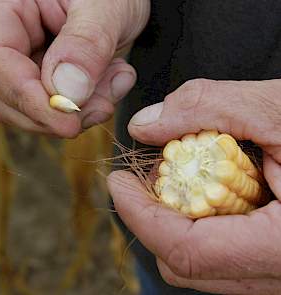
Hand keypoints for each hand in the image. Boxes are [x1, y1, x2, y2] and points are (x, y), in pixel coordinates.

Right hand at [0, 0, 149, 136]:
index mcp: (3, 7)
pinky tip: (111, 85)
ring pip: (31, 111)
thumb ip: (86, 43)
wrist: (121, 3)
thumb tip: (66, 91)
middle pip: (5, 98)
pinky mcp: (44, 81)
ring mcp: (24, 63)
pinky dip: (86, 108)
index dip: (30, 101)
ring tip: (114, 85)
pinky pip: (55, 110)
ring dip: (77, 113)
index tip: (68, 123)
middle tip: (102, 107)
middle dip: (56, 114)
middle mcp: (6, 39)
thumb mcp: (105, 5)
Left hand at [108, 79, 280, 293]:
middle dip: (156, 216)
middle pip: (186, 262)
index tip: (119, 183)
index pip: (186, 250)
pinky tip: (207, 187)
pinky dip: (201, 221)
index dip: (140, 215)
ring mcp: (278, 270)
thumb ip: (208, 108)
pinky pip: (222, 252)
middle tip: (150, 175)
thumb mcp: (280, 108)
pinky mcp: (277, 257)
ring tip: (178, 177)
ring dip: (176, 219)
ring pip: (201, 262)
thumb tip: (146, 123)